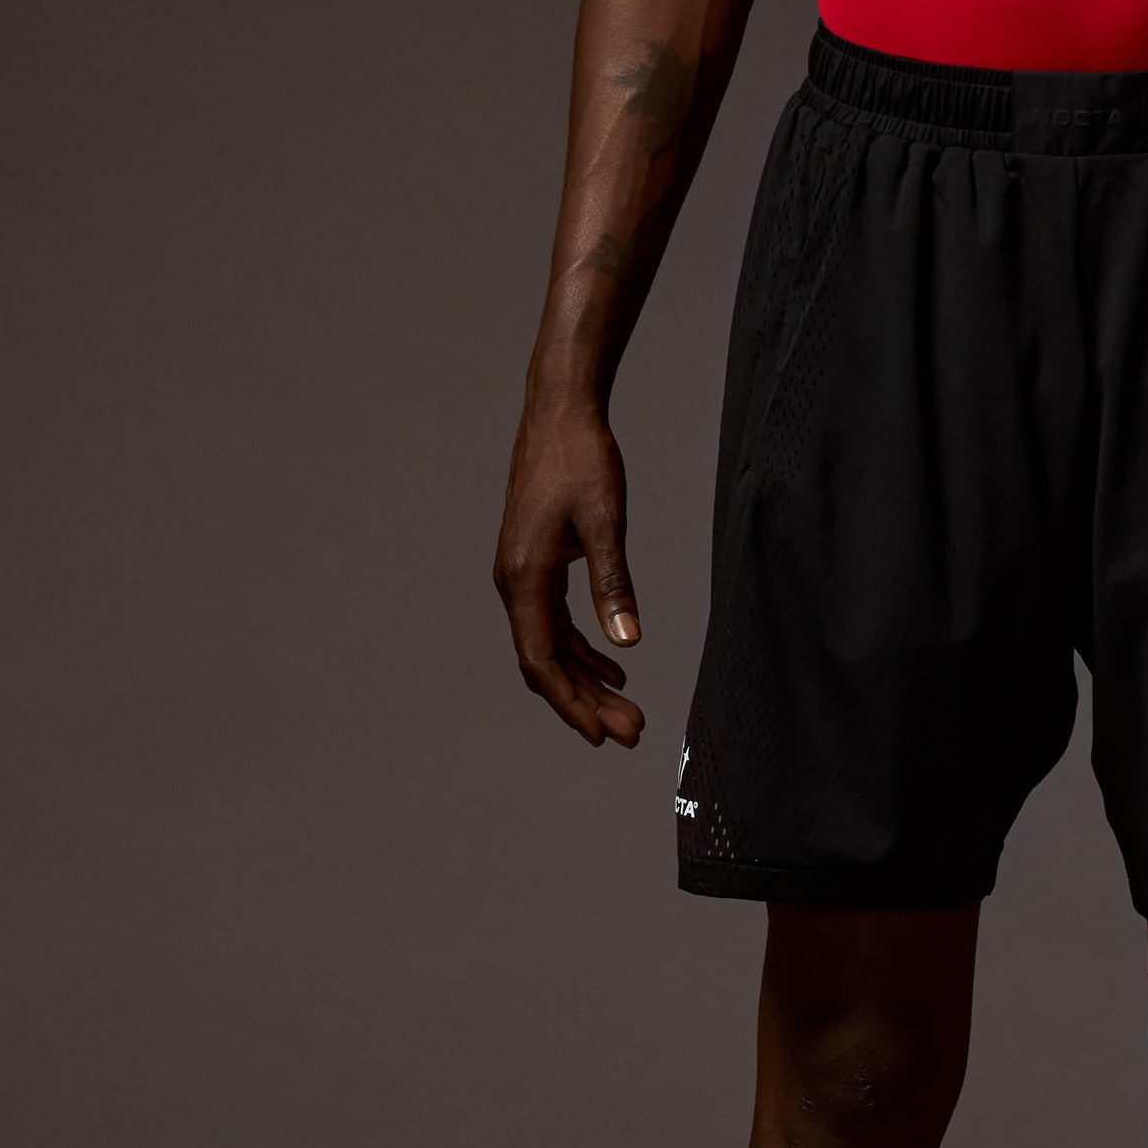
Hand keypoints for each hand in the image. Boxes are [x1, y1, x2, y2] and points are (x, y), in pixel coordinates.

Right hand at [492, 399, 646, 747]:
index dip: (572, 703)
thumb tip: (628, 641)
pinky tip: (614, 667)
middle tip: (633, 731)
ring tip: (628, 709)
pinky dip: (584, 649)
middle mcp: (515, 582)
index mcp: (523, 578)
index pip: (542, 662)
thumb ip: (614, 584)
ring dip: (588, 680)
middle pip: (548, 663)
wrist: (561, 412)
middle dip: (588, 702)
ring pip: (553, 647)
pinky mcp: (538, 565)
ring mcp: (524, 575)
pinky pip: (556, 623)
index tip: (602, 735)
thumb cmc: (581, 459)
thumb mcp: (604, 523)